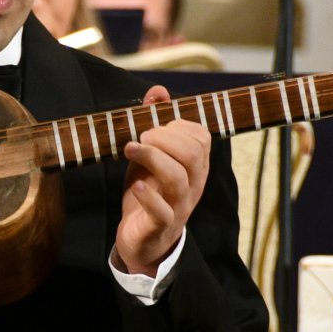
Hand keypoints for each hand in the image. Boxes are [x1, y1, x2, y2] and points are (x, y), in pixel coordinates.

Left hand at [115, 85, 209, 276]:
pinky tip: (137, 184)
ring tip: (130, 149)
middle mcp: (192, 185)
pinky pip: (162, 211)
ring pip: (178, 178)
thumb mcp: (151, 156)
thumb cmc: (149, 193)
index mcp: (194, 167)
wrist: (142, 240)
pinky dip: (149, 196)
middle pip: (192, 154)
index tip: (152, 126)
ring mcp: (179, 206)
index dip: (177, 125)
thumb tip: (158, 91)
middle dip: (163, 138)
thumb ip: (156, 124)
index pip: (201, 138)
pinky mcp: (161, 226)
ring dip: (153, 158)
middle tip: (140, 138)